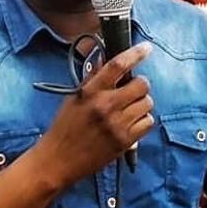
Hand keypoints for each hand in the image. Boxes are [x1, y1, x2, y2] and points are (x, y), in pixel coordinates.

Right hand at [35, 42, 153, 187]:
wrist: (58, 160)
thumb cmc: (64, 126)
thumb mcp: (74, 97)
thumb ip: (92, 78)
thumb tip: (104, 56)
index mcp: (90, 91)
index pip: (117, 65)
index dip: (135, 53)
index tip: (147, 47)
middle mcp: (105, 105)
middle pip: (141, 84)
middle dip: (140, 84)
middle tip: (131, 90)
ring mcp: (117, 124)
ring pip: (147, 103)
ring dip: (141, 103)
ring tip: (129, 109)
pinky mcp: (125, 141)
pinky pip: (148, 122)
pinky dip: (142, 120)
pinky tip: (130, 123)